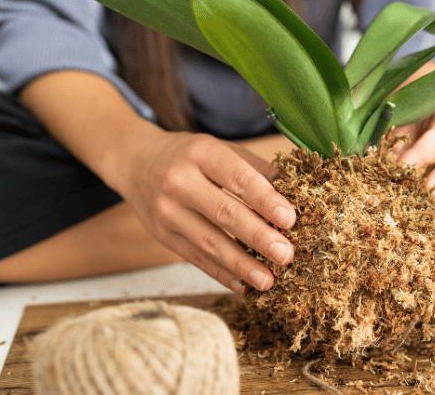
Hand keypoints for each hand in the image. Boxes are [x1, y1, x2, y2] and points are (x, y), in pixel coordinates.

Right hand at [116, 129, 295, 291]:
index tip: (290, 220)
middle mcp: (179, 181)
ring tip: (269, 281)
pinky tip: (243, 285)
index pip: (239, 179)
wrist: (135, 161)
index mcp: (202, 153)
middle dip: (259, 237)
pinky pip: (195, 258)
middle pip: (225, 214)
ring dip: (242, 265)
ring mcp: (166, 211)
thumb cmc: (192, 155)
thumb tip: (300, 193)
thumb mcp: (220, 149)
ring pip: (209, 242)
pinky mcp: (162, 235)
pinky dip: (221, 274)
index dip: (266, 200)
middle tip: (287, 255)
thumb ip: (257, 170)